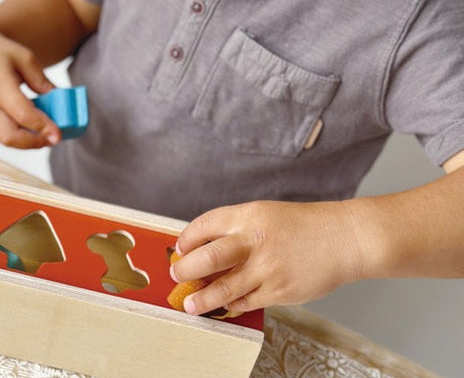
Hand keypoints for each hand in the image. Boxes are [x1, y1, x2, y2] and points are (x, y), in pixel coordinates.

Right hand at [0, 23, 60, 147]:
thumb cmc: (0, 52)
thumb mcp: (26, 59)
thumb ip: (42, 82)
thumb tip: (59, 102)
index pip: (23, 115)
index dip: (42, 127)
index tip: (58, 134)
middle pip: (9, 136)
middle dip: (34, 142)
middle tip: (53, 139)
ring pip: (3, 140)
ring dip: (27, 143)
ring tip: (45, 136)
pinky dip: (17, 137)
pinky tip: (32, 130)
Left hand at [169, 200, 363, 314]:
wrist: (343, 238)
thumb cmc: (302, 225)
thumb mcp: (265, 214)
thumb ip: (237, 229)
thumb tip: (206, 249)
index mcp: (249, 215)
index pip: (205, 224)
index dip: (187, 238)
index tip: (180, 248)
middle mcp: (255, 240)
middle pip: (208, 257)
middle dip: (185, 269)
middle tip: (177, 275)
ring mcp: (267, 268)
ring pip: (223, 287)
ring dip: (201, 298)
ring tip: (189, 304)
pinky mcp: (279, 291)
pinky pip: (246, 302)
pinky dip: (230, 305)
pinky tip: (223, 306)